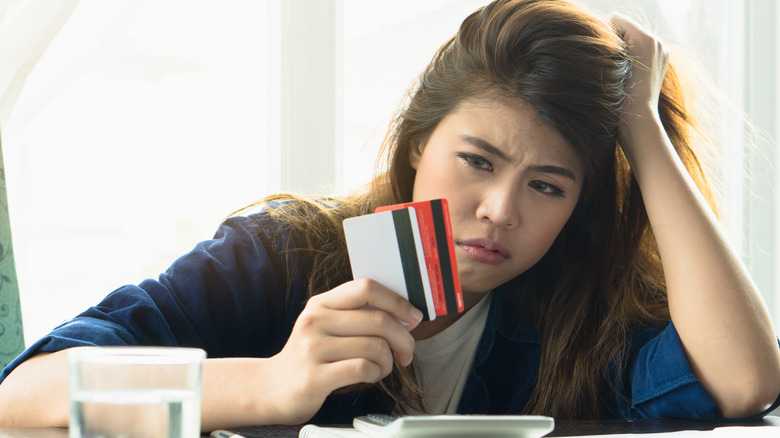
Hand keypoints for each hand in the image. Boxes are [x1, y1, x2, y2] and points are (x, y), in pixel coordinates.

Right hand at [263, 279, 422, 423]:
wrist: (273, 387)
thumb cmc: (311, 355)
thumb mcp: (327, 324)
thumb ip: (358, 314)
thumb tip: (405, 314)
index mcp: (321, 303)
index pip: (366, 287)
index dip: (397, 301)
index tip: (413, 317)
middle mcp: (315, 320)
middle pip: (378, 319)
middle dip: (404, 338)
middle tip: (406, 352)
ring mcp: (313, 347)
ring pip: (376, 346)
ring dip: (389, 361)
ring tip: (381, 367)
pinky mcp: (315, 376)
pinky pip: (364, 369)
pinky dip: (377, 374)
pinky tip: (371, 375)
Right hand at [609, 13, 669, 153]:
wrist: (637, 122)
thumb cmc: (617, 97)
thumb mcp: (607, 65)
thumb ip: (606, 42)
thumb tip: (600, 32)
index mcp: (645, 39)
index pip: (615, 19)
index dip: (603, 34)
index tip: (601, 55)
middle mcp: (657, 41)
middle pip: (625, 27)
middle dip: (614, 40)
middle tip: (608, 64)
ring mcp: (661, 51)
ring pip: (633, 38)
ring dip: (622, 49)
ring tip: (617, 71)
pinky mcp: (661, 61)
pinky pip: (641, 48)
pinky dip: (632, 56)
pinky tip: (627, 73)